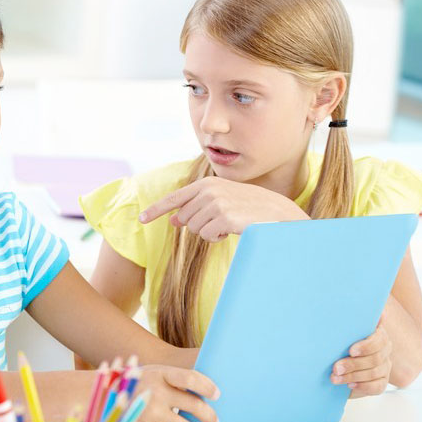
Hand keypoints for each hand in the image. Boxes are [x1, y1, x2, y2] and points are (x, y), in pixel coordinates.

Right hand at [129, 365, 219, 421]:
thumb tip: (202, 392)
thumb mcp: (152, 372)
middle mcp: (157, 391)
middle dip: (209, 416)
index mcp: (160, 373)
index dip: (208, 387)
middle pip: (195, 406)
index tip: (216, 394)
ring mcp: (150, 411)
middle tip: (214, 421)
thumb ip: (173, 380)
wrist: (101, 394)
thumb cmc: (132, 383)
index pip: (191, 379)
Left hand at [138, 176, 307, 241]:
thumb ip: (197, 208)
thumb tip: (174, 219)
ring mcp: (216, 203)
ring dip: (210, 232)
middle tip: (222, 221)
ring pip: (195, 229)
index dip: (156, 210)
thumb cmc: (250, 209)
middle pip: (185, 219)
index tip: (141, 219)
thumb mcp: (222, 203)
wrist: (279, 214)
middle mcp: (209, 190)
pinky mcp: (224, 217)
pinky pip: (207, 236)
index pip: (175, 198)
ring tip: (230, 224)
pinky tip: (234, 229)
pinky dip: (218, 237)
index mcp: (207, 184)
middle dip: (199, 225)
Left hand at [332, 318, 391, 397]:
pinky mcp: (381, 382)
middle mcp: (384, 350)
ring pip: (373, 373)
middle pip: (375, 358)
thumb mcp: (340, 333)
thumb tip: (349, 306)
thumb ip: (347, 323)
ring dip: (352, 376)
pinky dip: (363, 386)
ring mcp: (385, 367)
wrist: (335, 364)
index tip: (351, 351)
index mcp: (377, 334)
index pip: (379, 339)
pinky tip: (350, 385)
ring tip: (334, 377)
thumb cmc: (338, 344)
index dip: (366, 346)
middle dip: (353, 364)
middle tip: (335, 368)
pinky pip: (377, 386)